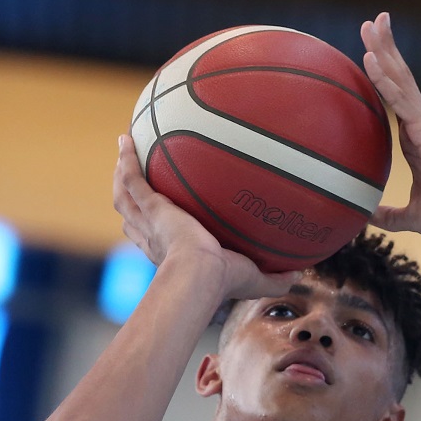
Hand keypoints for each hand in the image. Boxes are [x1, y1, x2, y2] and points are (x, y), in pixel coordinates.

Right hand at [113, 136, 295, 298]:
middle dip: (129, 197)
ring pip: (125, 194)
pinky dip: (126, 159)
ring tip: (124, 149)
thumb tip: (299, 272)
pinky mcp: (151, 206)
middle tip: (131, 178)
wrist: (201, 276)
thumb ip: (276, 277)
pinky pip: (133, 177)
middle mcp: (153, 237)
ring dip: (121, 173)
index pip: (155, 237)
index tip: (156, 213)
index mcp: (170, 251)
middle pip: (131, 215)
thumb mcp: (255, 280)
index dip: (151, 226)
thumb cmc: (224, 282)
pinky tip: (127, 138)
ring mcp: (148, 220)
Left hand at [361, 12, 420, 238]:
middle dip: (387, 46)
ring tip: (373, 22)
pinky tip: (371, 59)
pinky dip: (384, 78)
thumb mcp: (407, 216)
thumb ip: (386, 214)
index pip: (395, 96)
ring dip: (385, 49)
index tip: (371, 49)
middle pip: (399, 77)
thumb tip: (362, 218)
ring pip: (400, 79)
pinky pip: (399, 100)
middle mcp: (419, 123)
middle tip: (372, 20)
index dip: (384, 71)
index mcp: (415, 136)